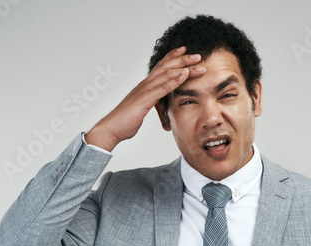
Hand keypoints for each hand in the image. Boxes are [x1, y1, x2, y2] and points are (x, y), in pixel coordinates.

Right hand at [85, 46, 205, 151]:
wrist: (111, 128)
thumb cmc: (125, 121)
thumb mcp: (141, 108)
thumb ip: (150, 103)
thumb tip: (157, 103)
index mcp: (144, 86)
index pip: (160, 67)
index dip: (172, 58)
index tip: (185, 51)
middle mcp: (145, 84)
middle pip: (166, 66)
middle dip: (183, 59)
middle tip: (198, 55)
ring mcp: (144, 90)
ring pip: (167, 74)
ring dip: (184, 67)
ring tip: (198, 62)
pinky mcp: (145, 99)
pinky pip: (163, 87)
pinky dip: (176, 79)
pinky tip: (185, 74)